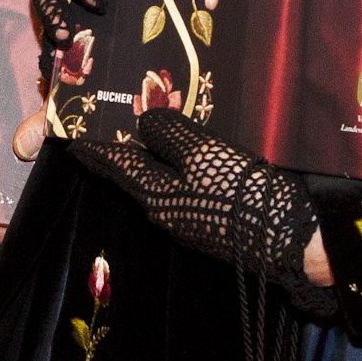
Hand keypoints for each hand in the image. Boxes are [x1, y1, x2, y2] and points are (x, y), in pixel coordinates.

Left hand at [70, 108, 330, 295]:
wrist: (292, 239)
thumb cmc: (239, 192)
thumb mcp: (200, 152)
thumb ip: (167, 133)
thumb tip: (142, 123)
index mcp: (154, 194)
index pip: (114, 164)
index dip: (92, 145)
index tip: (69, 133)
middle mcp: (164, 211)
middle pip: (134, 173)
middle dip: (120, 148)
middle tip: (109, 121)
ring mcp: (189, 219)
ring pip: (158, 180)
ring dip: (149, 156)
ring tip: (145, 127)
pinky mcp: (212, 218)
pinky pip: (182, 186)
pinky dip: (175, 166)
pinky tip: (184, 150)